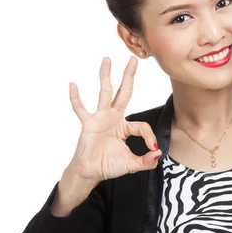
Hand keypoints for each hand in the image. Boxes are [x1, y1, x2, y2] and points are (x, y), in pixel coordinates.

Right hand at [68, 56, 160, 184]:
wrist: (90, 173)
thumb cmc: (108, 165)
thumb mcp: (132, 164)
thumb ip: (147, 160)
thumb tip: (159, 153)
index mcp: (124, 126)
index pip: (142, 125)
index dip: (149, 137)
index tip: (152, 149)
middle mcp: (113, 118)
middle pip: (124, 93)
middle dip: (129, 76)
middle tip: (133, 59)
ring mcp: (100, 119)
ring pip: (105, 93)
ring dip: (106, 76)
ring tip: (107, 59)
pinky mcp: (88, 124)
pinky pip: (81, 109)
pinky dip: (76, 98)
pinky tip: (73, 84)